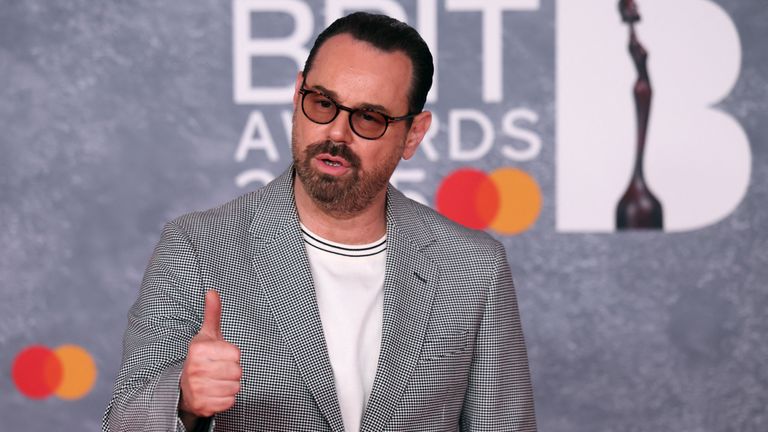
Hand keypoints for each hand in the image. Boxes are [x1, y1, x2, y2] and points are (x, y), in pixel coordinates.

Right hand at [179, 290, 241, 418]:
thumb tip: (212, 291)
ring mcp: (197, 389)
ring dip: (230, 385)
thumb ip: (212, 314)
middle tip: (219, 370)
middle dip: (232, 372)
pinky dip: (226, 399)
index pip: (236, 354)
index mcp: (199, 350)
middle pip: (237, 371)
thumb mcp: (206, 335)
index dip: (232, 356)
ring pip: (235, 387)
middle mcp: (195, 369)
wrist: (183, 387)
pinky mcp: (202, 406)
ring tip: (217, 381)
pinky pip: (230, 402)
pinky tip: (215, 393)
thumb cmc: (202, 358)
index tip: (221, 356)